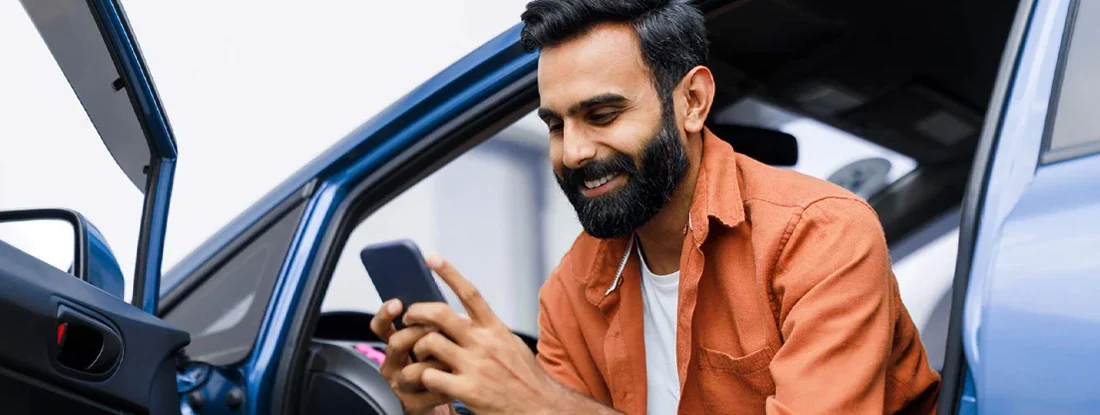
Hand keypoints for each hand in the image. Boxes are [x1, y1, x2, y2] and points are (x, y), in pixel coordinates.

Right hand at [370, 299, 454, 414]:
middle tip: (437, 328)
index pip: (381, 327)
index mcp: (397, 347)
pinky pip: (429, 391)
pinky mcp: (413, 404)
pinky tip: (458, 378)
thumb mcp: (436, 344)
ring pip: (411, 370)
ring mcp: (401, 386)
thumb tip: (456, 314)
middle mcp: (393, 365)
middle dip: (417, 333)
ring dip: (435, 362)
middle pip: (395, 344)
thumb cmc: (440, 368)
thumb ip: (437, 328)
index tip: (397, 304)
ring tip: (452, 358)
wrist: (443, 399)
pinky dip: (447, 383)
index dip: (385, 314)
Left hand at [401, 254, 572, 414]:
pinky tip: (426, 380)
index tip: (431, 257)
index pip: (470, 293)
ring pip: (430, 343)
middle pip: (441, 314)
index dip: (448, 272)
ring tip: (418, 355)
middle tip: (409, 317)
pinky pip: (430, 375)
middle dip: (417, 312)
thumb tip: (467, 317)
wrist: (540, 409)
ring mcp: (475, 366)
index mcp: (495, 329)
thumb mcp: (511, 345)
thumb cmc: (525, 379)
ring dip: (418, 347)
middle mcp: (484, 343)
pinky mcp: (467, 390)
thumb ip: (488, 330)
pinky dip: (422, 376)